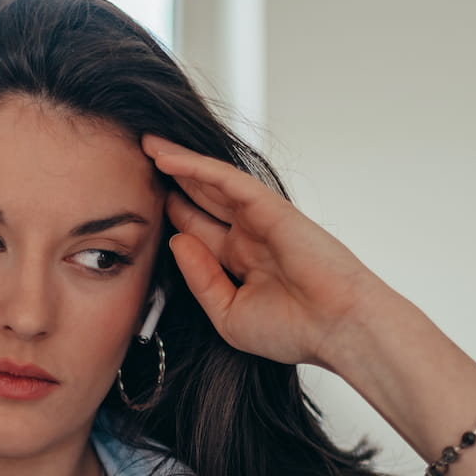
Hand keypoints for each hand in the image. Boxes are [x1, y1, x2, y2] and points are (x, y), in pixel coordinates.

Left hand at [143, 134, 384, 372]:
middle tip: (138, 161)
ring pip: (211, 183)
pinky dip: (197, 166)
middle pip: (202, 200)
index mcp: (241, 263)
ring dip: (179, 163)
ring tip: (147, 144)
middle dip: (171, 181)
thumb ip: (201, 279)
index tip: (139, 203)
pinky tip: (169, 157)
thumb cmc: (296, 330)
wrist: (337, 328)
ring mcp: (260, 219)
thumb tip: (177, 242)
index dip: (171, 214)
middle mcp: (249, 236)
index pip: (198, 231)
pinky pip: (227, 180)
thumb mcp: (228, 314)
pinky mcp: (270, 206)